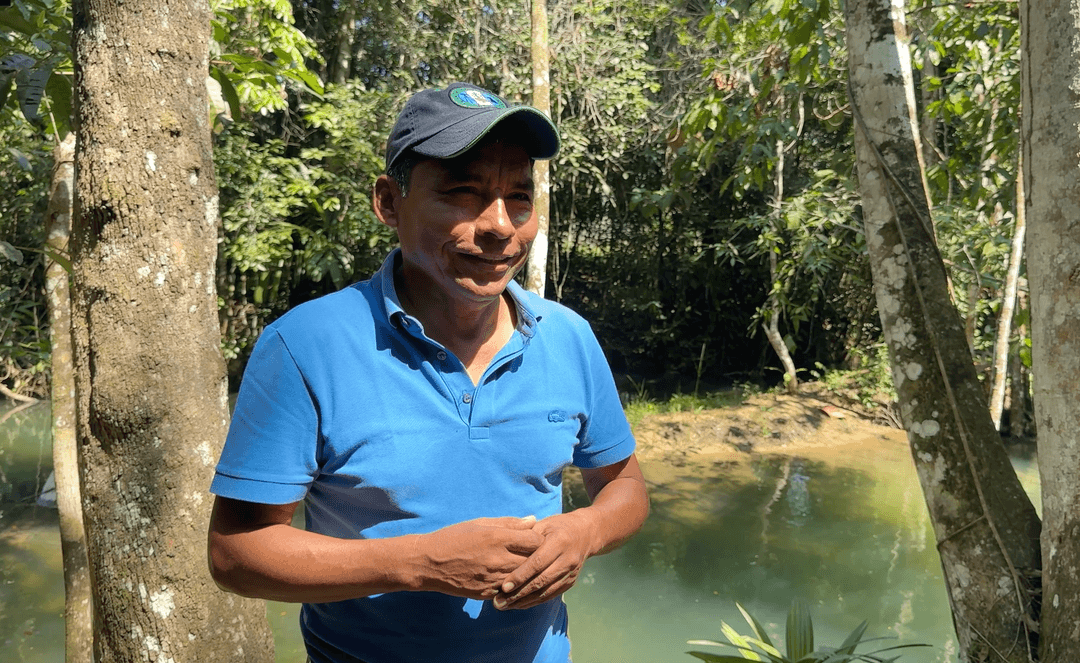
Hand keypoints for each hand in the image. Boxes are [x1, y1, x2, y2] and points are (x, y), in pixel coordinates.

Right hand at [416, 516, 543, 599]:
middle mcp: (498, 560)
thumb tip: (532, 520)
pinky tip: (510, 579)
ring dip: (526, 573)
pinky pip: (510, 590)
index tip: (535, 539)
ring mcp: (493, 579)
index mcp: (497, 538)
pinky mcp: (487, 594)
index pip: (535, 541)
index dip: (538, 539)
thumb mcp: (480, 523)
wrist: (429, 563)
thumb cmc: (454, 538)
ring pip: (524, 578)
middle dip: (537, 557)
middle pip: (534, 561)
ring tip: (523, 566)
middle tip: (534, 554)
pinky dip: (514, 585)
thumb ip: (509, 523)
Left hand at [491, 510, 597, 610]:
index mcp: (560, 542)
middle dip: (519, 594)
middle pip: (541, 581)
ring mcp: (570, 573)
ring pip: (545, 592)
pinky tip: (519, 605)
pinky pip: (550, 595)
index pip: (537, 563)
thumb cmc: (558, 526)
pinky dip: (534, 602)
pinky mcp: (570, 582)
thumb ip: (526, 537)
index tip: (503, 587)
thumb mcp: (543, 524)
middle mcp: (567, 560)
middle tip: (498, 602)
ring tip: (504, 606)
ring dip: (524, 602)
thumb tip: (505, 551)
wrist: (586, 533)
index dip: (520, 576)